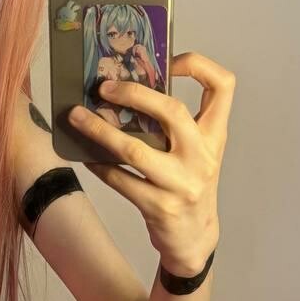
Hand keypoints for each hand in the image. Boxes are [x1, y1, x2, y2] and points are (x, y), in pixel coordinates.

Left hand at [68, 52, 235, 275]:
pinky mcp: (158, 206)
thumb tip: (125, 91)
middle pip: (172, 111)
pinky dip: (98, 164)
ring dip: (99, 131)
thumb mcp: (194, 152)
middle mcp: (202, 157)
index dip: (199, 65)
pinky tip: (84, 155)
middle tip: (104, 87)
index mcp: (214, 137)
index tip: (170, 61)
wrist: (195, 239)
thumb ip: (175, 126)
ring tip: (76, 116)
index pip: (223, 87)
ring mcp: (181, 183)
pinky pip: (119, 179)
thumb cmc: (188, 185)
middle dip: (133, 94)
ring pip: (134, 149)